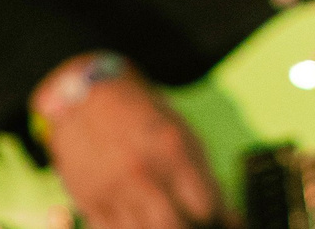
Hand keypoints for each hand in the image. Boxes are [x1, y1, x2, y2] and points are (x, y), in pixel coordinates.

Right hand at [43, 71, 231, 228]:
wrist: (87, 99)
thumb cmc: (144, 118)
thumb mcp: (182, 135)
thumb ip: (204, 176)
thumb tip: (227, 218)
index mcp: (172, 150)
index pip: (205, 206)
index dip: (214, 216)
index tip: (212, 216)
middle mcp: (141, 172)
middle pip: (174, 227)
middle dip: (187, 228)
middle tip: (189, 221)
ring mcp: (112, 190)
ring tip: (165, 219)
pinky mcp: (88, 202)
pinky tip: (140, 222)